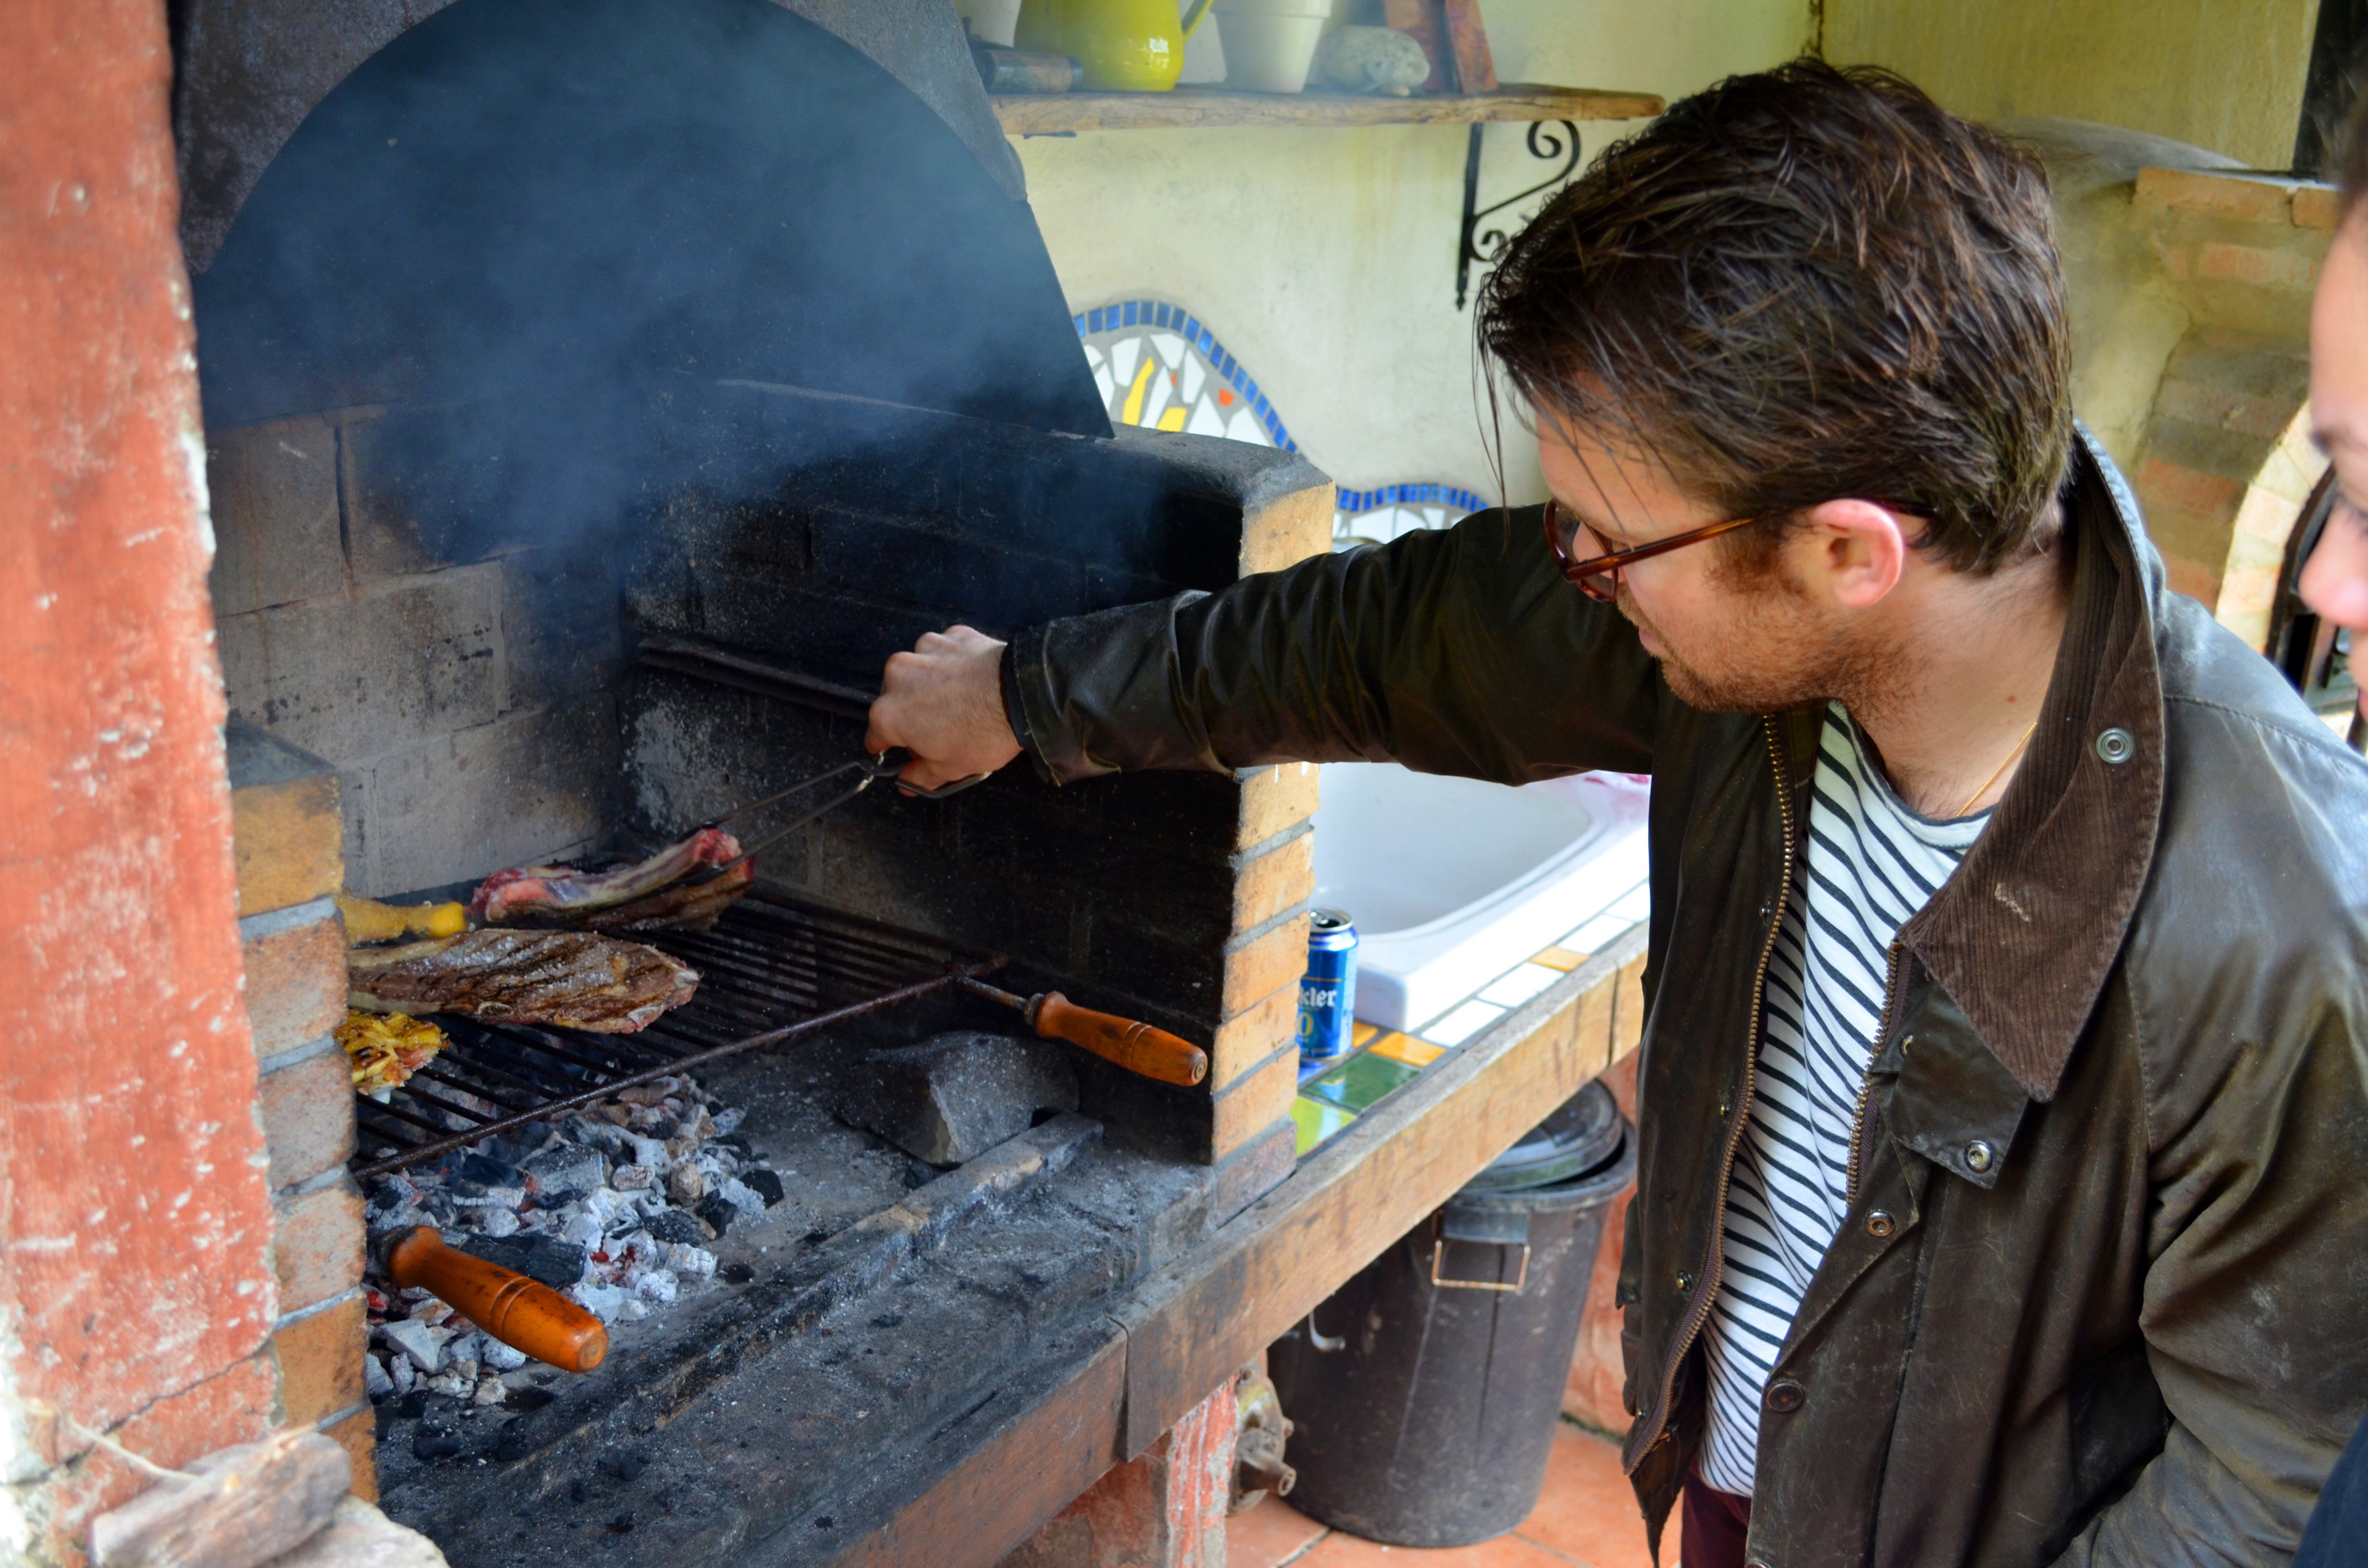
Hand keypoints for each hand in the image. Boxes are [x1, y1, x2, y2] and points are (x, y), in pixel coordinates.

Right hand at [865, 626, 1021, 791]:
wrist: (1024, 694)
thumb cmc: (983, 735)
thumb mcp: (950, 768)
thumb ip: (920, 777)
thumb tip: (905, 784)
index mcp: (889, 713)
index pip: (875, 737)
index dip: (889, 747)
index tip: (905, 750)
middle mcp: (897, 675)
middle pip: (895, 699)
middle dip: (912, 713)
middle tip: (942, 725)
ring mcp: (924, 649)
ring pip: (919, 671)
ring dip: (931, 684)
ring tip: (961, 698)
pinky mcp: (951, 634)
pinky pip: (944, 652)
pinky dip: (953, 663)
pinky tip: (973, 677)